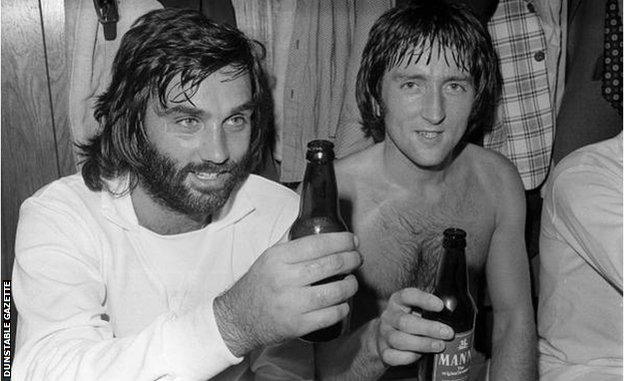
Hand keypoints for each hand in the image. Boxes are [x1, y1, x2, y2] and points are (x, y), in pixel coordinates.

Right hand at [214, 232, 360, 356]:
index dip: (341, 241)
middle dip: (352, 259)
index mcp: (278, 258)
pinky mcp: (298, 326)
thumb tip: (323, 234)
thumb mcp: (269, 258)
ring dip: (351, 284)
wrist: (238, 318)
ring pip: (335, 291)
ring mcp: (292, 304)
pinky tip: (343, 302)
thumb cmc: (258, 285)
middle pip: (331, 264)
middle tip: (357, 259)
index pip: (318, 244)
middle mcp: (285, 279)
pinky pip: (331, 315)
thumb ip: (293, 246)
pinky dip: (343, 307)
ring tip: (352, 281)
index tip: (353, 241)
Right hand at [374, 288, 453, 366]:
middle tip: (447, 333)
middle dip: (428, 328)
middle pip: (404, 322)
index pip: (408, 296)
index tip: (440, 306)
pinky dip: (408, 357)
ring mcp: (384, 334)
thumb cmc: (408, 321)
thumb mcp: (416, 309)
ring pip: (399, 340)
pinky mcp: (384, 351)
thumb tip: (455, 315)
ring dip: (422, 344)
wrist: (385, 337)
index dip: (424, 300)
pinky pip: (393, 356)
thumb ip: (429, 310)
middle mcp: (389, 316)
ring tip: (440, 346)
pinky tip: (420, 356)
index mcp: (397, 301)